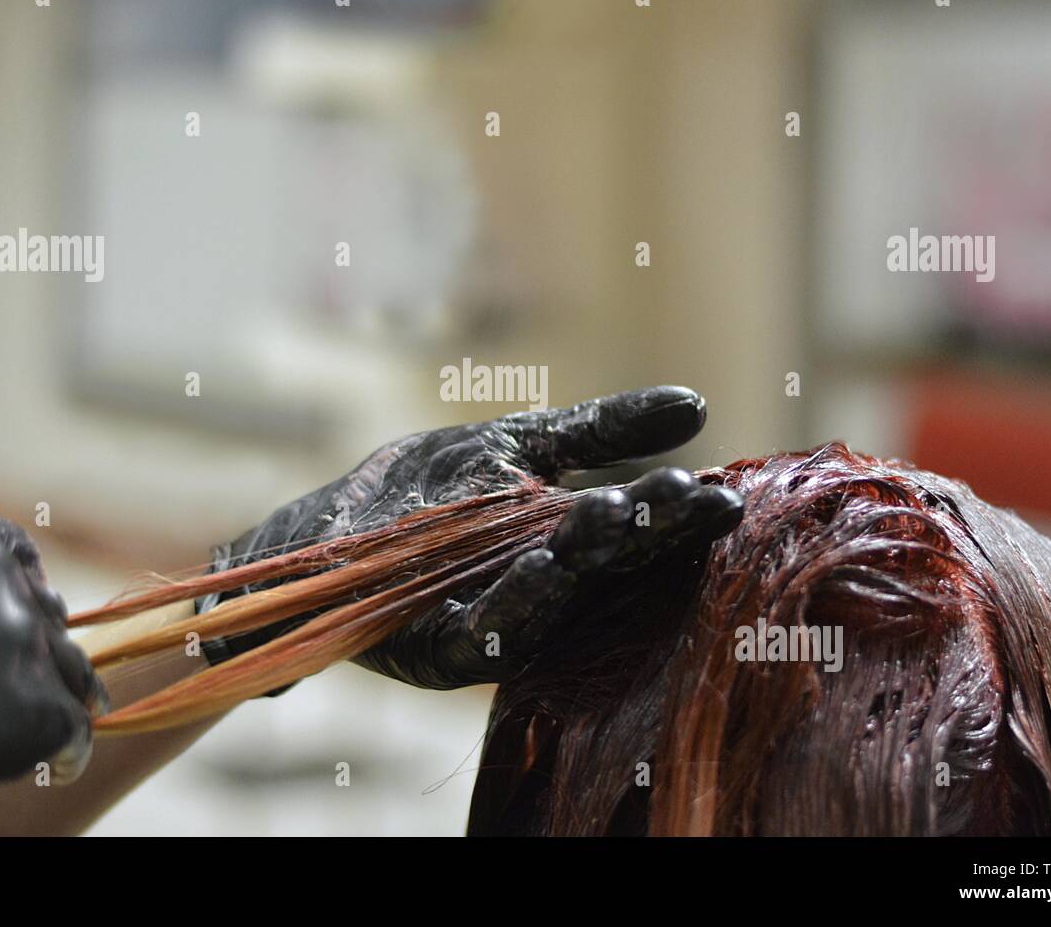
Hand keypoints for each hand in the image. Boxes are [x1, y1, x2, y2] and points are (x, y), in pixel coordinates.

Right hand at [0, 417, 103, 829]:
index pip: (17, 557)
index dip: (14, 595)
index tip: (3, 621)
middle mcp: (0, 575)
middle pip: (45, 614)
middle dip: (28, 646)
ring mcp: (22, 640)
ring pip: (67, 669)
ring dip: (49, 694)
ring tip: (20, 721)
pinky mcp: (34, 708)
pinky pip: (74, 730)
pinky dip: (60, 748)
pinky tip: (37, 757)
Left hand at [199, 387, 742, 689]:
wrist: (328, 528)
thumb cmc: (430, 489)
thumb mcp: (521, 444)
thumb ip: (601, 431)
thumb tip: (698, 403)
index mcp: (573, 547)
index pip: (639, 529)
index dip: (677, 513)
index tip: (722, 488)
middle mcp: (547, 593)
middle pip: (607, 564)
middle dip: (649, 531)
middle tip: (692, 497)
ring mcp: (496, 623)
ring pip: (555, 598)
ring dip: (586, 558)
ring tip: (618, 512)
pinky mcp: (441, 647)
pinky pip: (486, 631)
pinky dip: (516, 601)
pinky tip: (542, 564)